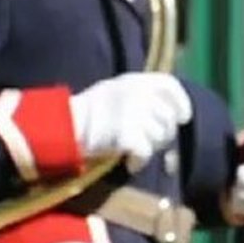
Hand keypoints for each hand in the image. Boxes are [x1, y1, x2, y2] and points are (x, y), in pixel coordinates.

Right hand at [69, 73, 191, 171]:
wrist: (60, 128)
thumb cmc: (86, 114)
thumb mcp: (114, 93)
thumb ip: (141, 97)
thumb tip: (171, 116)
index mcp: (135, 80)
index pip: (169, 85)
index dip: (181, 102)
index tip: (183, 117)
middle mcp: (138, 92)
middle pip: (168, 117)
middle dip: (163, 134)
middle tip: (148, 143)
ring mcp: (134, 112)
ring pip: (160, 136)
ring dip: (150, 147)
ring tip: (133, 151)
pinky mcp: (127, 133)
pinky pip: (146, 152)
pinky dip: (140, 161)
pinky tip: (130, 163)